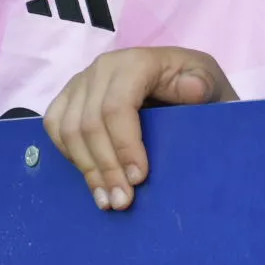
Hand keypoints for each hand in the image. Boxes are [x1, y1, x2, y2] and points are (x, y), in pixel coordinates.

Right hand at [44, 47, 236, 211]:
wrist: (181, 80)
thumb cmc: (196, 86)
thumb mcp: (210, 83)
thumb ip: (202, 86)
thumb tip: (193, 89)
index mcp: (136, 61)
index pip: (117, 107)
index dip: (125, 146)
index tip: (140, 178)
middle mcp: (103, 67)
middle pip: (89, 123)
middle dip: (106, 168)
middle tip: (124, 202)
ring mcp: (81, 81)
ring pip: (68, 130)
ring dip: (87, 170)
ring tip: (108, 201)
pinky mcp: (68, 97)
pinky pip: (55, 127)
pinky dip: (70, 156)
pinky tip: (91, 179)